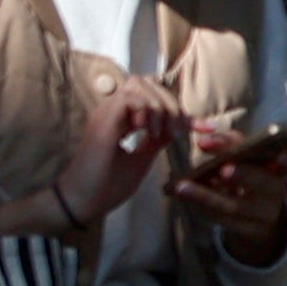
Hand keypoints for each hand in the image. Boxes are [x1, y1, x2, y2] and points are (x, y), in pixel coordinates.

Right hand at [4, 78, 179, 237]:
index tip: (204, 127)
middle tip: (175, 131)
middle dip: (170, 102)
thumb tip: (174, 126)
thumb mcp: (142, 159)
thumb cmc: (107, 185)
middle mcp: (113, 111)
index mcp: (122, 119)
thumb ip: (156, 141)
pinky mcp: (103, 121)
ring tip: (159, 133)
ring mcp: (106, 113)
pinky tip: (147, 133)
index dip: (180, 109)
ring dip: (158, 105)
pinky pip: (128, 98)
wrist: (83, 202)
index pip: (154, 97)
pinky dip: (144, 111)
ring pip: (138, 84)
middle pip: (147, 82)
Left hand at [165, 114, 286, 262]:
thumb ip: (233, 144)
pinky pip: (221, 219)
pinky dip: (201, 207)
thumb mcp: (249, 158)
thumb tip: (206, 141)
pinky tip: (185, 197)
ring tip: (182, 186)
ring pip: (235, 206)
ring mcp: (263, 215)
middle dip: (244, 175)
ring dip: (206, 196)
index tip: (278, 153)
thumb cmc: (253, 175)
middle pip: (263, 185)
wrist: (259, 217)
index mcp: (283, 169)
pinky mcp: (246, 230)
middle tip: (224, 169)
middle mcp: (277, 192)